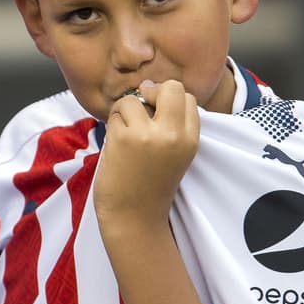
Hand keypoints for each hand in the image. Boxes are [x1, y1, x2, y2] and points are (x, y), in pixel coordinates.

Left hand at [93, 79, 199, 235]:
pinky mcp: (124, 138)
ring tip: (125, 136)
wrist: (134, 218)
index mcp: (190, 139)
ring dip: (124, 113)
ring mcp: (148, 135)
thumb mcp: (174, 153)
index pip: (188, 97)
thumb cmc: (150, 185)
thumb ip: (169, 123)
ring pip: (133, 99)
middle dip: (152, 93)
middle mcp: (174, 134)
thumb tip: (147, 86)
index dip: (168, 101)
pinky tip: (116, 146)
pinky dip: (112, 126)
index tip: (156, 118)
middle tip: (141, 113)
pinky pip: (115, 114)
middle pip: (170, 87)